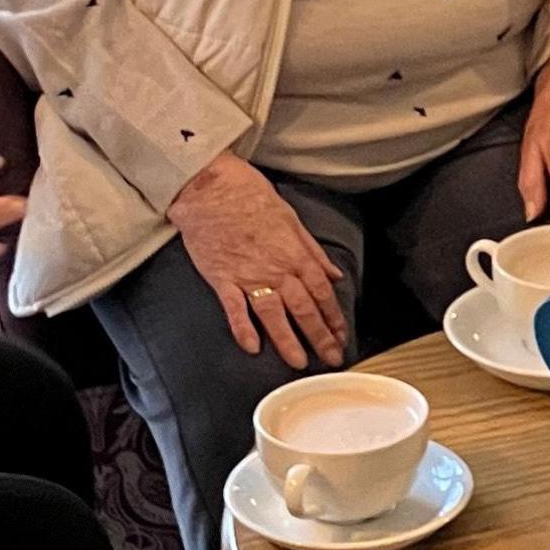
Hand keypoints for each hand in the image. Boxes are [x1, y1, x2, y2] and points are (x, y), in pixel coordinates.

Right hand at [168, 155, 346, 368]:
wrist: (209, 186)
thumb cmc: (249, 195)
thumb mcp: (290, 218)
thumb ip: (312, 251)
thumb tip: (333, 273)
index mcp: (294, 253)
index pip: (321, 292)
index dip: (333, 317)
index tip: (341, 335)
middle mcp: (275, 268)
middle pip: (303, 309)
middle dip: (320, 336)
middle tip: (331, 358)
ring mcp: (247, 275)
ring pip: (273, 314)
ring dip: (287, 340)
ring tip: (298, 362)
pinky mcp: (221, 278)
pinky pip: (234, 309)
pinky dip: (243, 329)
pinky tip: (252, 348)